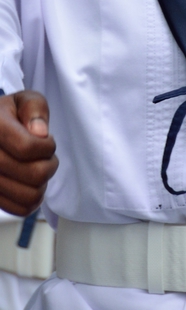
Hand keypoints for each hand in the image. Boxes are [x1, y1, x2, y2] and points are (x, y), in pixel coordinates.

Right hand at [0, 91, 57, 215]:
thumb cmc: (10, 115)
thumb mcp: (24, 99)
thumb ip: (35, 108)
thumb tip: (40, 133)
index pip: (28, 148)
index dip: (47, 146)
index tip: (47, 141)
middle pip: (34, 174)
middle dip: (50, 164)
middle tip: (46, 156)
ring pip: (30, 195)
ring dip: (43, 183)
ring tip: (38, 168)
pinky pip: (20, 209)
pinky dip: (33, 200)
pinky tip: (30, 183)